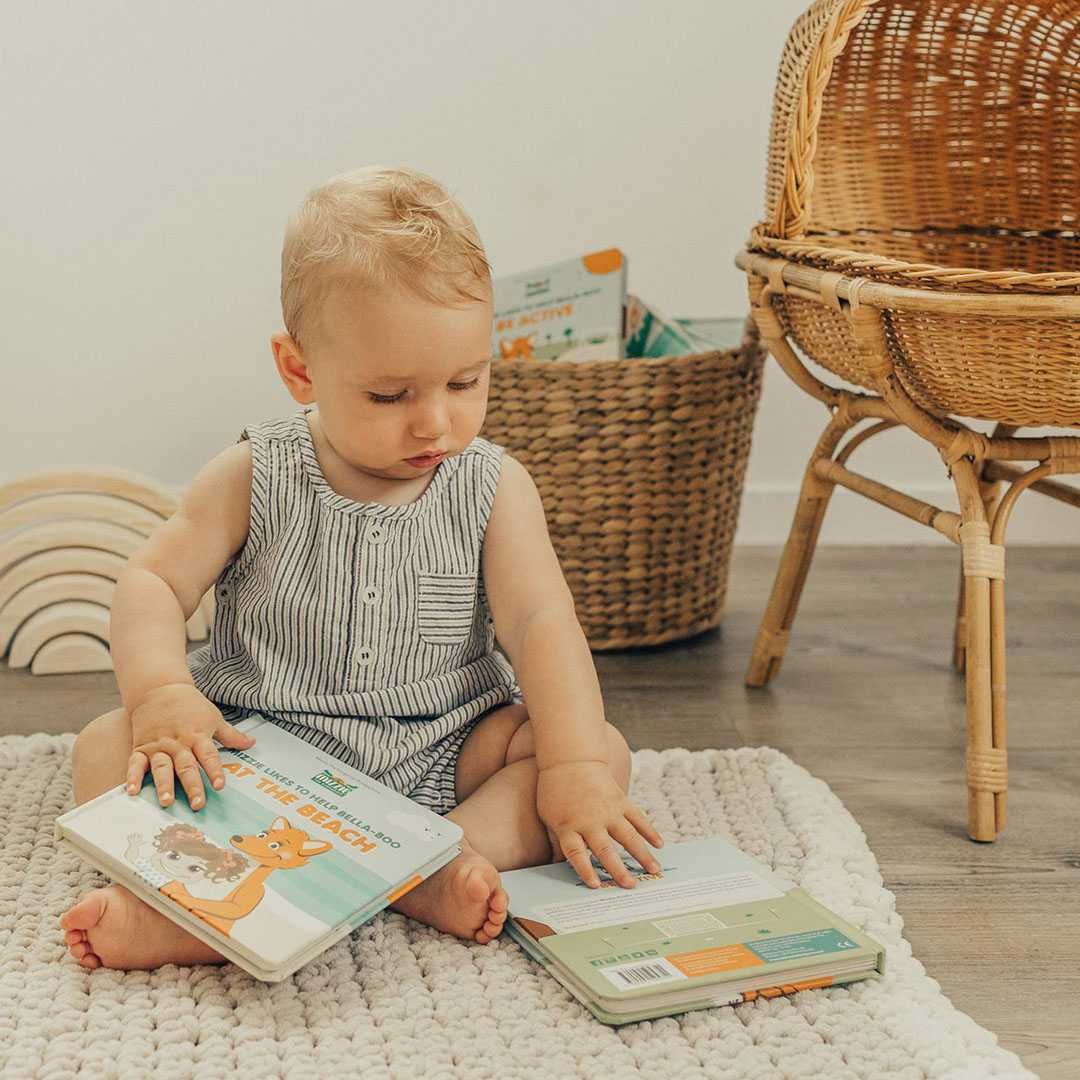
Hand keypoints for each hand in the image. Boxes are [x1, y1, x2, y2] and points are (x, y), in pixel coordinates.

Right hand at [127, 683, 255, 811]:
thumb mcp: (213, 717)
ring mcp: (158, 746)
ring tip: (166, 802)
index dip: (214, 770)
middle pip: (186, 766)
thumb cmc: (190, 705)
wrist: (159, 689)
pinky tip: (132, 792)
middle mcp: (178, 743)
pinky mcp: (141, 747)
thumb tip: (252, 743)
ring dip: (164, 785)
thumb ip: (231, 735)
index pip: (208, 755)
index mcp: (197, 736)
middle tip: (197, 804)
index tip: (219, 786)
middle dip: (192, 786)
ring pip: (162, 767)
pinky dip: (133, 777)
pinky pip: (136, 764)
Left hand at [536, 760, 662, 888]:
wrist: (571, 758)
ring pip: (628, 836)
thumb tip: (559, 864)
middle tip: (631, 886)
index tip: (596, 885)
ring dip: (642, 854)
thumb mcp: (548, 816)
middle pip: (605, 850)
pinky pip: (638, 818)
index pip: (577, 854)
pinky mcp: (621, 801)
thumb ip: (557, 840)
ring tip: (655, 870)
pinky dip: (649, 831)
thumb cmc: (555, 789)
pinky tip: (659, 844)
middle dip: (618, 869)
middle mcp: (590, 821)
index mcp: (569, 827)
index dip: (586, 870)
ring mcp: (608, 811)